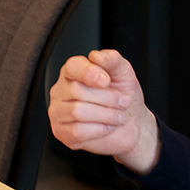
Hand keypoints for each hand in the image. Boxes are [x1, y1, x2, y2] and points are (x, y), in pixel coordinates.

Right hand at [47, 49, 159, 173]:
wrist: (131, 124)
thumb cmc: (123, 97)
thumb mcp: (123, 74)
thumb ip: (112, 60)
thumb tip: (97, 56)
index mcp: (73, 72)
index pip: (73, 67)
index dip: (90, 73)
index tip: (106, 80)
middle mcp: (61, 91)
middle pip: (77, 91)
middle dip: (107, 98)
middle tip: (123, 102)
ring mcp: (58, 112)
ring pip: (77, 112)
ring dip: (106, 115)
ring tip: (119, 116)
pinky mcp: (62, 132)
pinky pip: (77, 131)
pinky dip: (99, 129)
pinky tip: (106, 127)